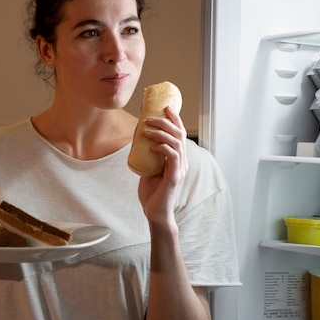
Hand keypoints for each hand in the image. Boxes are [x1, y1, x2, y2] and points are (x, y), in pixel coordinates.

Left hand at [137, 106, 187, 225]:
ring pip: (176, 143)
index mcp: (177, 158)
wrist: (154, 213)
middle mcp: (181, 161)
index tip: (165, 106)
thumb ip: (147, 154)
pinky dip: (162, 148)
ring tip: (146, 129)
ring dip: (161, 133)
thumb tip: (138, 136)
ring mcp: (179, 169)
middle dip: (166, 121)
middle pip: (179, 134)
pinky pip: (173, 157)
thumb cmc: (151, 192)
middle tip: (151, 116)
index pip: (178, 133)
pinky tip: (151, 147)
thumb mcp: (147, 167)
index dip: (174, 118)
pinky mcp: (175, 177)